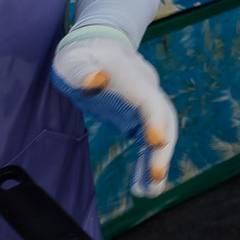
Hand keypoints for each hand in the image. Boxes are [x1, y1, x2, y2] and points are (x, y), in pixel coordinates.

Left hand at [52, 27, 181, 197]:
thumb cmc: (82, 56)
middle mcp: (146, 92)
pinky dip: (149, 161)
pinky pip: (150, 140)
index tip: (156, 142)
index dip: (155, 121)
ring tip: (150, 191)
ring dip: (159, 161)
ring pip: (162, 133)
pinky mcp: (139, 117)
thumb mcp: (74, 61)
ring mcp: (146, 105)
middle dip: (163, 150)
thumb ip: (82, 72)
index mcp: (132, 79)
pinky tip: (142, 184)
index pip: (149, 101)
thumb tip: (95, 81)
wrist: (97, 48)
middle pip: (165, 121)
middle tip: (155, 180)